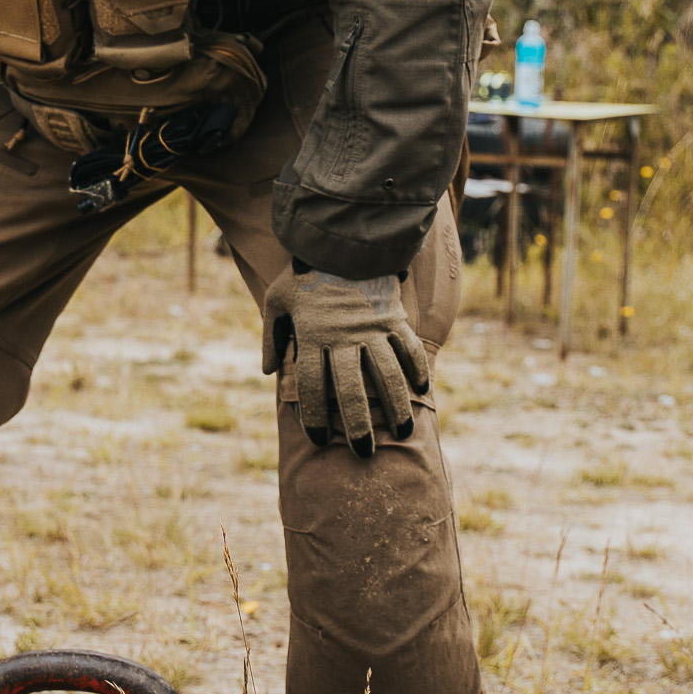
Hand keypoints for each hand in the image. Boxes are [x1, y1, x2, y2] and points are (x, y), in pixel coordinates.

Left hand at [262, 264, 429, 455]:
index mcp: (313, 337)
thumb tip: (269, 371)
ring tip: (402, 431)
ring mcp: (373, 329)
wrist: (342, 240)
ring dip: (396, 406)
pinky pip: (410, 348)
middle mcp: (344, 338)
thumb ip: (272, 337)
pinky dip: (417, 369)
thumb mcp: (277, 301)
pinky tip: (423, 390)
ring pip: (387, 375)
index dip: (314, 417)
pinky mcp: (394, 318)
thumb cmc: (305, 274)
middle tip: (363, 452)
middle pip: (352, 390)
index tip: (318, 439)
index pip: (313, 386)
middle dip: (358, 425)